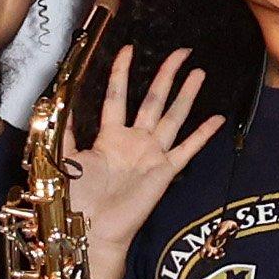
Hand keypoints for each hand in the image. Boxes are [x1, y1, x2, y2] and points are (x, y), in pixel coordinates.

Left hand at [69, 47, 223, 235]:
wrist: (91, 229)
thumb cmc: (76, 200)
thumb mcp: (65, 159)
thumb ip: (66, 131)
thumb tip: (61, 103)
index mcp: (109, 137)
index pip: (117, 96)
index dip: (121, 72)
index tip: (128, 49)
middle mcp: (134, 142)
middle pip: (153, 99)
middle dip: (167, 74)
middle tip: (181, 53)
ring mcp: (152, 155)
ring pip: (173, 117)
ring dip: (186, 95)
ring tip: (199, 72)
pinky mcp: (165, 172)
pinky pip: (187, 150)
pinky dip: (203, 135)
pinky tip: (217, 119)